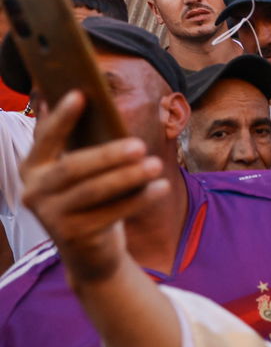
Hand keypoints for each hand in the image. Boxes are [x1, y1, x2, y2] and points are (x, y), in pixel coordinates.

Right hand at [21, 92, 167, 285]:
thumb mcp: (83, 173)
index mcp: (33, 168)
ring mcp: (51, 216)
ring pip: (94, 191)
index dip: (62, 117)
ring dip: (129, 176)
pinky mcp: (72, 236)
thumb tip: (105, 108)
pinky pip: (111, 213)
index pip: (45, 138)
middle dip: (109, 154)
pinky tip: (161, 187)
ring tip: (157, 164)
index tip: (80, 94)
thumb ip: (84, 145)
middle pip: (73, 167)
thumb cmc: (91, 199)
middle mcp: (34, 191)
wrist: (91, 252)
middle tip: (141, 145)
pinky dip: (139, 199)